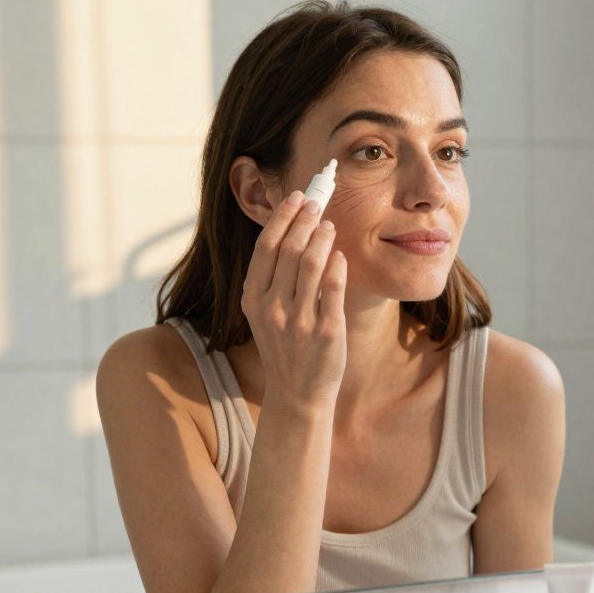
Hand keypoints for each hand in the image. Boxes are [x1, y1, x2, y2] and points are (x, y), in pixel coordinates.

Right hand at [241, 192, 347, 410]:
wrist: (296, 394)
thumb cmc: (284, 347)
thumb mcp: (265, 313)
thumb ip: (272, 278)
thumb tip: (291, 231)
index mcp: (253, 300)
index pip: (265, 247)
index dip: (282, 217)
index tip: (297, 198)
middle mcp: (272, 308)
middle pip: (289, 249)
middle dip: (305, 219)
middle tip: (318, 203)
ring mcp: (300, 321)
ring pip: (312, 263)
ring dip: (323, 237)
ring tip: (330, 226)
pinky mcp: (326, 331)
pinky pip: (334, 287)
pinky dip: (338, 265)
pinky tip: (341, 255)